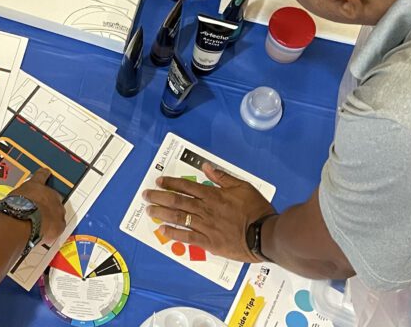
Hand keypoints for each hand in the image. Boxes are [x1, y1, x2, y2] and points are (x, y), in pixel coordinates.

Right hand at [10, 169, 65, 244]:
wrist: (22, 222)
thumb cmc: (14, 209)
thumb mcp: (9, 199)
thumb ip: (11, 199)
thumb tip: (0, 203)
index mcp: (35, 184)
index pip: (42, 174)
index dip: (44, 174)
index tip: (46, 172)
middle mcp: (49, 193)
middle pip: (53, 195)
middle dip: (48, 201)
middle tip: (38, 210)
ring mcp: (57, 208)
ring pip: (58, 211)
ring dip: (52, 215)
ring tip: (43, 223)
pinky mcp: (60, 223)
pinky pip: (59, 226)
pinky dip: (54, 228)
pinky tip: (47, 232)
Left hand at [143, 162, 274, 262]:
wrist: (264, 234)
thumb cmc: (256, 209)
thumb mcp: (242, 186)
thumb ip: (222, 177)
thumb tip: (206, 167)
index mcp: (212, 194)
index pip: (186, 186)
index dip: (170, 183)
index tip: (159, 182)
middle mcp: (205, 209)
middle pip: (177, 200)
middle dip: (159, 196)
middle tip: (146, 195)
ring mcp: (205, 226)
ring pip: (178, 217)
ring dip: (161, 213)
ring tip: (149, 210)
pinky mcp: (208, 242)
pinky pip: (187, 237)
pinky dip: (174, 233)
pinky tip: (163, 230)